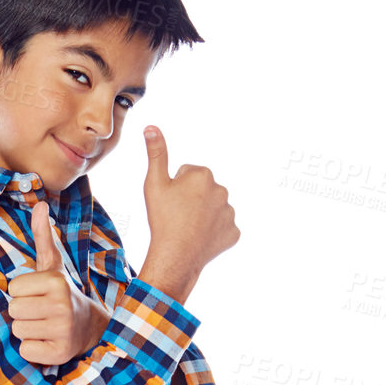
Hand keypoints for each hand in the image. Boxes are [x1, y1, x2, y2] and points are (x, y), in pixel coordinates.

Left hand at [8, 199, 109, 366]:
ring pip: (18, 331)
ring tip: (45, 326)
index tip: (39, 295)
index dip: (22, 294)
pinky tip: (47, 342)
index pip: (13, 290)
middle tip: (41, 312)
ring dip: (27, 331)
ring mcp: (62, 331)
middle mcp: (61, 305)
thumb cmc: (62, 294)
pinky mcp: (60, 353)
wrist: (91, 327)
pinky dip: (33, 350)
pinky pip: (25, 351)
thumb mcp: (53, 265)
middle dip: (23, 313)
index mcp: (56, 282)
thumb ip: (43, 236)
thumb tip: (39, 203)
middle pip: (13, 310)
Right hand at [139, 125, 239, 299]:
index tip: (171, 203)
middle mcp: (221, 190)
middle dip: (192, 199)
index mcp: (203, 175)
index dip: (175, 188)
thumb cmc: (162, 220)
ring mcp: (230, 213)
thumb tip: (151, 127)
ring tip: (188, 229)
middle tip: (178, 217)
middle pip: (202, 191)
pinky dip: (213, 233)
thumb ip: (157, 153)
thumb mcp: (154, 184)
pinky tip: (200, 239)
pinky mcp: (234, 233)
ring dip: (203, 216)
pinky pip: (222, 229)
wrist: (175, 257)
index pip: (188, 175)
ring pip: (213, 209)